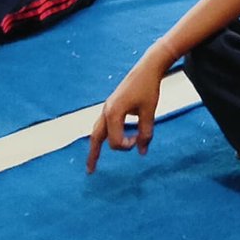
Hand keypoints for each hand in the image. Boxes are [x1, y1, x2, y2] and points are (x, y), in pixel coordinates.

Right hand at [85, 54, 168, 171]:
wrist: (147, 68)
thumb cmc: (148, 89)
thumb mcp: (149, 112)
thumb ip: (145, 133)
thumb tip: (142, 152)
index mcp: (113, 113)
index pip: (115, 141)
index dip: (127, 146)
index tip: (139, 141)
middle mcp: (106, 111)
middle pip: (95, 138)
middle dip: (93, 155)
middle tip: (90, 171)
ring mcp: (107, 107)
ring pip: (97, 131)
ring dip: (96, 145)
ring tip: (94, 159)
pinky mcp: (112, 105)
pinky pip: (103, 124)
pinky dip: (104, 135)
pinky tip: (109, 139)